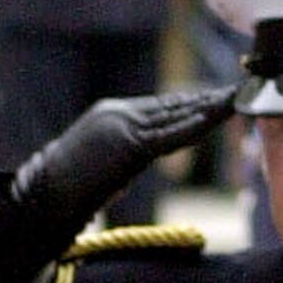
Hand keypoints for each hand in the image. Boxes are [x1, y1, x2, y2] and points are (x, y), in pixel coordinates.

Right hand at [7, 85, 239, 251]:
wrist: (47, 190)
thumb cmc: (69, 187)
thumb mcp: (103, 165)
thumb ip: (124, 157)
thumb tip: (136, 161)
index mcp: (113, 115)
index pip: (161, 107)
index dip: (191, 103)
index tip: (216, 100)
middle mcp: (120, 113)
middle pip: (172, 105)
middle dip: (206, 100)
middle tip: (235, 91)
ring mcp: (123, 125)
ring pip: (175, 116)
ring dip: (208, 109)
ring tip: (234, 100)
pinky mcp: (129, 144)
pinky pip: (169, 136)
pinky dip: (194, 127)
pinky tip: (214, 119)